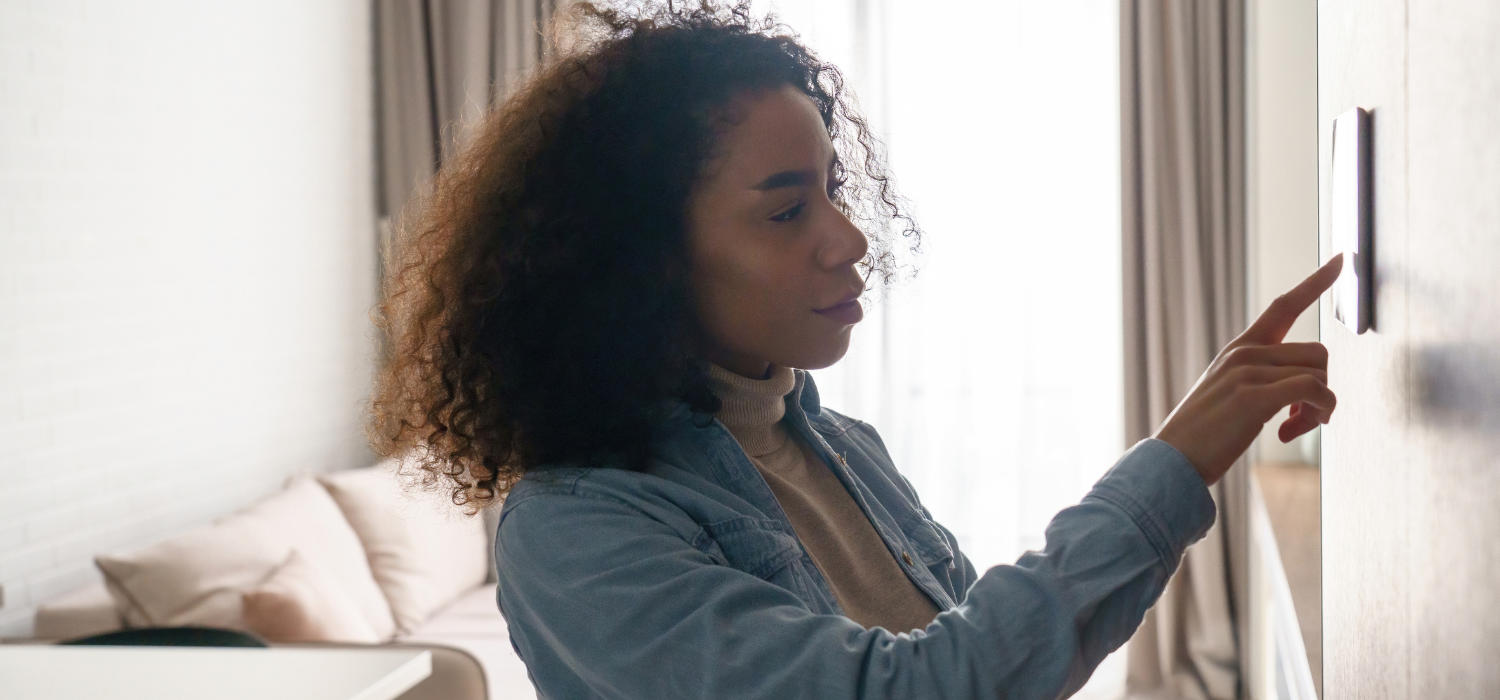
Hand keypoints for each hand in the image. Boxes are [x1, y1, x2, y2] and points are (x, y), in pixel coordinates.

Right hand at [1154, 254, 1343, 485]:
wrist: (1172, 460)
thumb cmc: (1203, 436)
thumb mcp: (1229, 395)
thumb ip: (1261, 380)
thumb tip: (1307, 389)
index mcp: (1239, 349)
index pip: (1284, 306)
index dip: (1316, 282)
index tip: (1342, 259)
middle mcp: (1245, 353)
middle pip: (1317, 353)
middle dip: (1323, 390)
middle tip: (1305, 421)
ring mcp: (1248, 371)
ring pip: (1319, 374)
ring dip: (1321, 409)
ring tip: (1294, 429)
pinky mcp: (1254, 396)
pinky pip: (1313, 391)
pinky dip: (1317, 413)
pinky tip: (1289, 433)